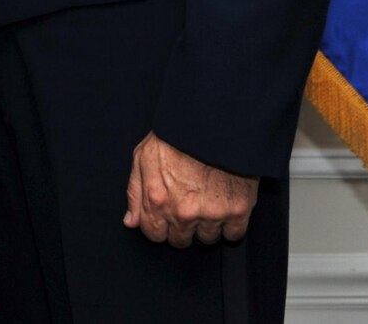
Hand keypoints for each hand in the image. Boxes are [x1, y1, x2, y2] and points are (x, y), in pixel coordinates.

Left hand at [122, 131, 258, 245]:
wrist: (212, 125)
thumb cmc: (175, 138)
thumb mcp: (143, 158)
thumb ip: (135, 193)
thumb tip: (130, 222)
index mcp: (157, 201)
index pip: (154, 235)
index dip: (159, 227)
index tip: (165, 218)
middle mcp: (183, 213)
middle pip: (180, 241)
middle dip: (181, 228)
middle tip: (187, 209)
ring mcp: (211, 214)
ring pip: (206, 239)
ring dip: (206, 227)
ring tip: (206, 205)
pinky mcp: (237, 211)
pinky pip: (233, 235)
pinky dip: (230, 227)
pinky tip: (224, 210)